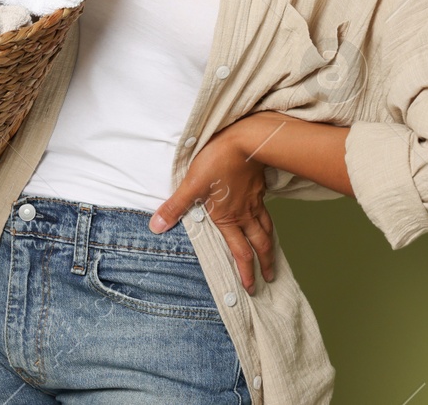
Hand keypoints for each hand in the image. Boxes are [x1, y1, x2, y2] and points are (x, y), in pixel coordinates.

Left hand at [149, 115, 276, 292]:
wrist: (245, 140)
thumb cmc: (217, 161)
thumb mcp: (191, 185)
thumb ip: (175, 207)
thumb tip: (156, 227)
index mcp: (229, 218)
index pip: (240, 252)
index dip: (245, 272)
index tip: (250, 288)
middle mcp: (245, 214)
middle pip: (260, 245)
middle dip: (265, 264)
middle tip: (269, 278)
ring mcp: (255, 201)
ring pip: (267, 229)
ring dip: (270, 245)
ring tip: (272, 254)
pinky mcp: (259, 187)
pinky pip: (265, 210)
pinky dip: (267, 221)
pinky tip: (264, 218)